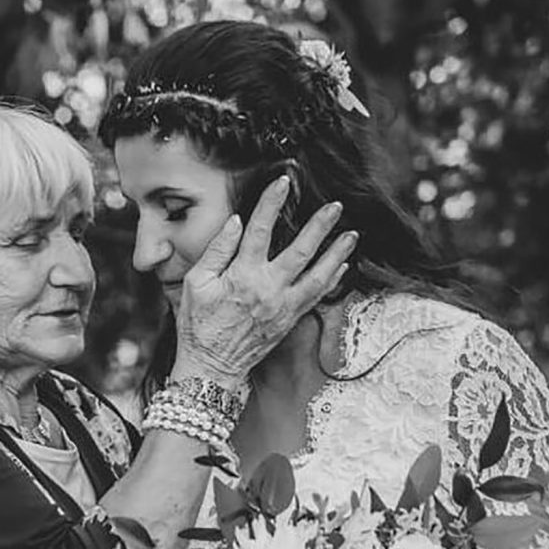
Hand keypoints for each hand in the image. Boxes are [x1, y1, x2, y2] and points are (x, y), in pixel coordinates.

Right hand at [173, 175, 356, 389]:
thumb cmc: (199, 325)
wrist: (212, 366)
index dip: (272, 203)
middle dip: (320, 226)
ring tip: (352, 234)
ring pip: (318, 275)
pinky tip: (341, 267)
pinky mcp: (290, 320)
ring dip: (336, 253)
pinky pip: (317, 297)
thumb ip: (217, 251)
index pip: (260, 230)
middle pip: (301, 250)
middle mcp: (269, 289)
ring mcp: (283, 306)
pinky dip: (332, 280)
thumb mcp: (197, 284)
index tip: (283, 182)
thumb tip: (235, 223)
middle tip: (335, 207)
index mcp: (243, 276)